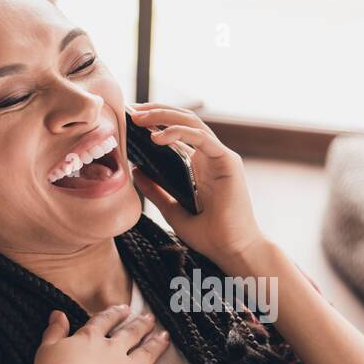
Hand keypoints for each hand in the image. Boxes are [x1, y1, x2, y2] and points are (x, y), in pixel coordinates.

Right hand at [34, 303, 178, 363]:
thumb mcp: (46, 350)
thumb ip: (54, 332)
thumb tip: (58, 314)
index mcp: (89, 339)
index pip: (104, 321)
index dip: (114, 314)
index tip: (123, 308)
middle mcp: (112, 350)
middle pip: (130, 333)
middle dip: (141, 324)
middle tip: (150, 317)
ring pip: (147, 352)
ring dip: (157, 343)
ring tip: (165, 336)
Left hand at [127, 102, 268, 267]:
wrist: (232, 251)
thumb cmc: (209, 236)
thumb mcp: (173, 210)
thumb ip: (156, 191)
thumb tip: (135, 171)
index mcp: (201, 166)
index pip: (178, 134)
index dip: (156, 122)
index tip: (131, 120)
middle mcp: (211, 157)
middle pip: (184, 122)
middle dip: (156, 113)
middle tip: (132, 112)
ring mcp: (221, 157)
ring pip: (192, 123)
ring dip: (163, 117)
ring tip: (139, 119)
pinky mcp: (228, 161)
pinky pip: (201, 137)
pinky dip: (178, 133)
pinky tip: (157, 138)